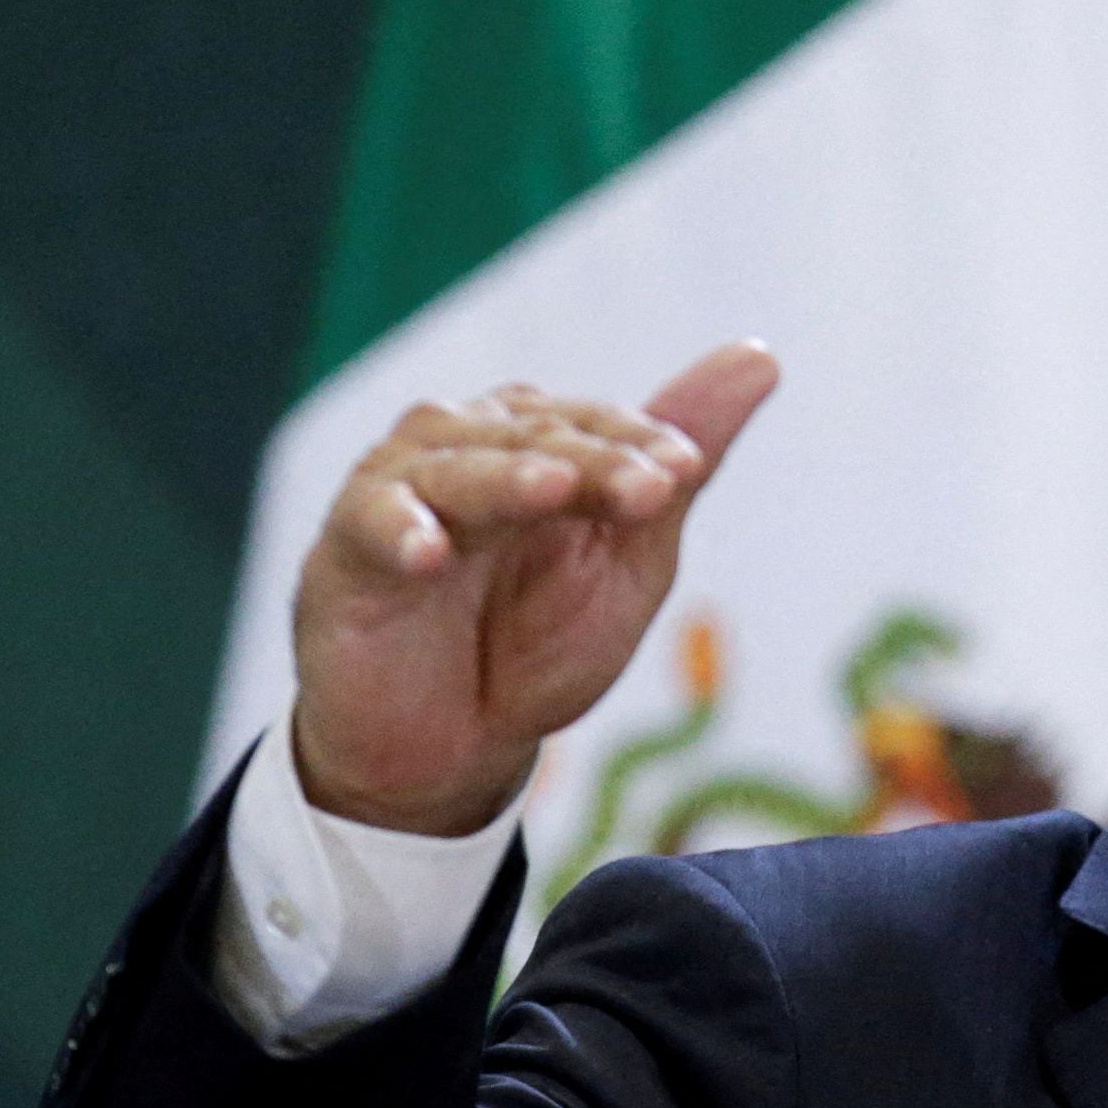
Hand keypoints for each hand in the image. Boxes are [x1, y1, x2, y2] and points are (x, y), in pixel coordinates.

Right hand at [287, 341, 780, 834]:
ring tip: (553, 491)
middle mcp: (465, 449)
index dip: (639, 441)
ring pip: (457, 468)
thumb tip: (761, 355)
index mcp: (536, 445)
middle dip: (594, 461)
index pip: (593, 424)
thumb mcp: (627, 564)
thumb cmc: (536, 646)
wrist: (452, 751)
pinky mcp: (347, 551)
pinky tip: (431, 552)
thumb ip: (673, 469)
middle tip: (652, 488)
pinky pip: (369, 524)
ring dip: (507, 478)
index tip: (687, 467)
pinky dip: (399, 529)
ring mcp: (400, 493)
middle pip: (533, 437)